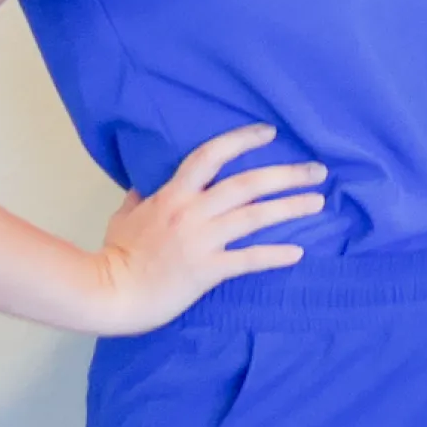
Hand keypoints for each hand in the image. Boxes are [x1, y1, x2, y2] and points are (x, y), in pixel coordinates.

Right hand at [84, 123, 323, 334]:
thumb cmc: (115, 254)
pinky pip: (248, 260)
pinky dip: (274, 255)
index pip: (210, 155)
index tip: (270, 132)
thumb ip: (140, 198)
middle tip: (318, 170)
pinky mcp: (207, 270)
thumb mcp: (124, 215)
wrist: (107, 294)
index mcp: (172, 195)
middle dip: (286, 174)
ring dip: (291, 207)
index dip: (242, 140)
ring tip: (318, 202)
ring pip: (255, 216)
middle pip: (247, 184)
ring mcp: (201, 241)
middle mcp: (191, 212)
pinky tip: (297, 253)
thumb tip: (144, 186)